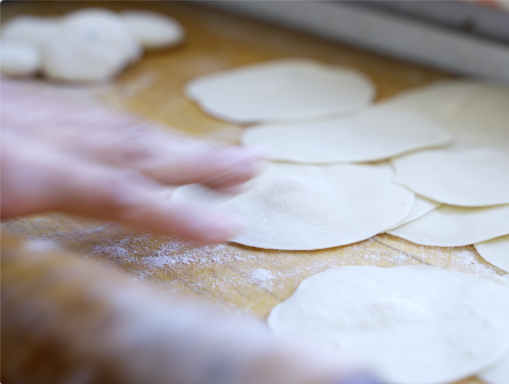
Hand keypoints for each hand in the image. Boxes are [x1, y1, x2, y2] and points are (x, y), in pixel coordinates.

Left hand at [1, 78, 261, 241]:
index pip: (118, 195)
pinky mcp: (22, 100)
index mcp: (20, 172)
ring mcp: (32, 112)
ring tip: (222, 155)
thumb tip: (97, 214)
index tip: (228, 227)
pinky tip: (148, 137)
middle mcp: (37, 135)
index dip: (177, 212)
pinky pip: (92, 112)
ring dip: (180, 143)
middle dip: (203, 160)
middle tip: (254, 165)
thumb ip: (24, 201)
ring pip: (121, 127)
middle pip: (137, 148)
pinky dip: (134, 129)